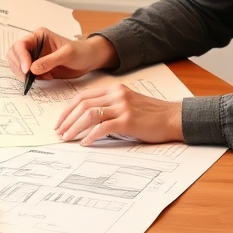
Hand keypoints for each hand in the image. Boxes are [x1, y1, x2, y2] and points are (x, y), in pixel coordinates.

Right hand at [5, 29, 118, 82]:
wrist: (88, 60)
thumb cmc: (80, 52)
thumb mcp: (67, 54)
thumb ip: (50, 60)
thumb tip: (33, 69)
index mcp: (39, 36)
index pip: (22, 44)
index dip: (21, 57)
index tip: (27, 69)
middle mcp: (34, 45)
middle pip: (14, 54)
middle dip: (18, 66)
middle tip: (27, 78)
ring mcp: (34, 57)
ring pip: (17, 64)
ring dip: (20, 73)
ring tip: (31, 80)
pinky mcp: (37, 68)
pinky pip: (26, 74)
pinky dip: (26, 79)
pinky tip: (34, 82)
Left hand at [55, 83, 182, 145]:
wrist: (172, 117)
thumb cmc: (151, 114)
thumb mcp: (128, 103)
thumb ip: (110, 105)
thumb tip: (88, 119)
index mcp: (114, 89)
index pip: (83, 96)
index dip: (68, 109)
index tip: (60, 121)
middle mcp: (117, 95)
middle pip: (83, 104)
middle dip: (67, 119)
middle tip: (59, 132)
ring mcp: (122, 106)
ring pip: (89, 115)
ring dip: (74, 128)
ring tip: (67, 138)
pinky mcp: (128, 120)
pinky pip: (102, 127)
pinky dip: (90, 136)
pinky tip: (85, 143)